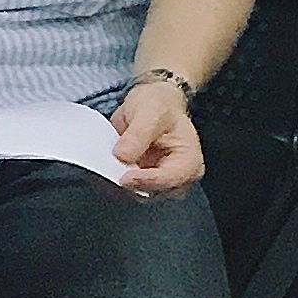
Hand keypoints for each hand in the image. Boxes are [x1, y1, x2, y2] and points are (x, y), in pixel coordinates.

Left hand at [106, 77, 203, 197]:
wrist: (151, 103)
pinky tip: (108, 168)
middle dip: (133, 183)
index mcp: (189, 160)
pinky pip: (129, 189)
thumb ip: (138, 134)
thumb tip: (123, 155)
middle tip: (112, 168)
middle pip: (155, 192)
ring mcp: (161, 182)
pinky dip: (117, 181)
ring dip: (123, 184)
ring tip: (109, 165)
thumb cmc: (159, 105)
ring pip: (140, 194)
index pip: (170, 179)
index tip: (124, 177)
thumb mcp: (150, 111)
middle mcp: (179, 177)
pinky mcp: (145, 182)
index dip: (146, 181)